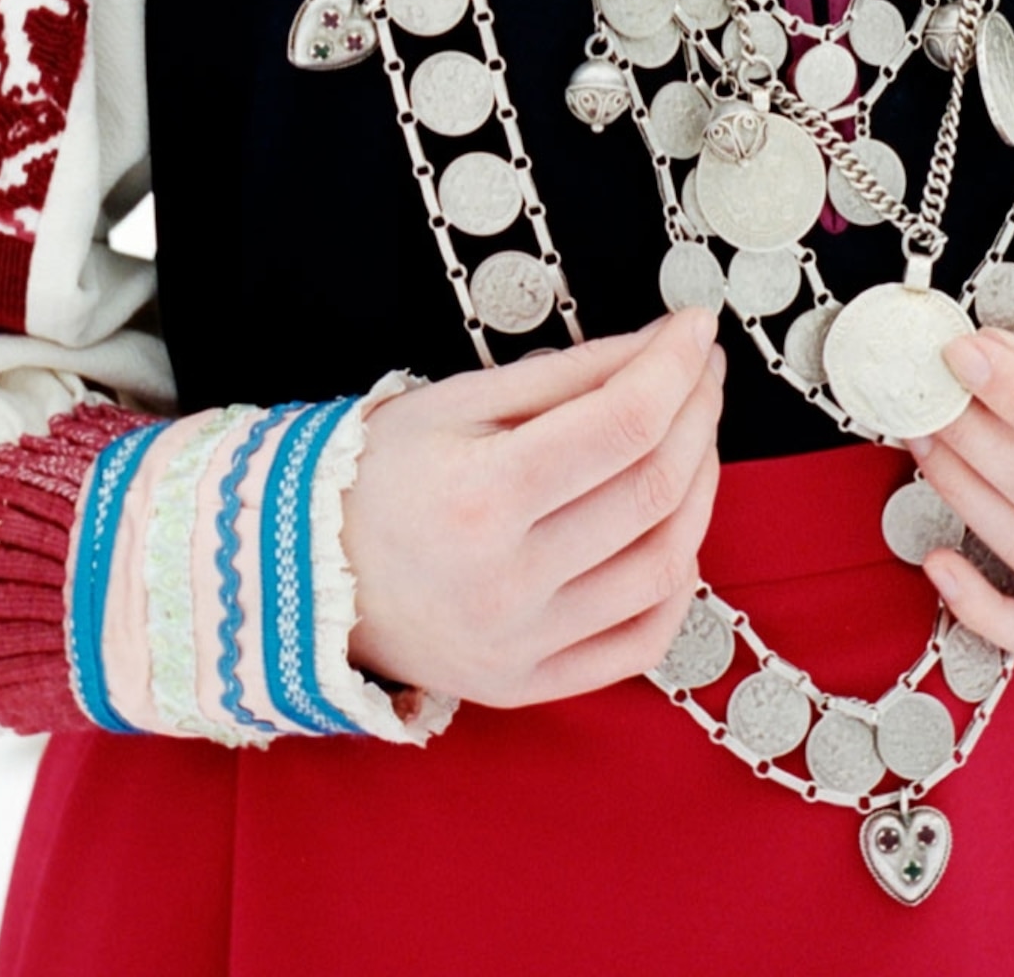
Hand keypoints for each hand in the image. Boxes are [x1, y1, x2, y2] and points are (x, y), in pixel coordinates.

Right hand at [342, 311, 724, 708]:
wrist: (310, 572)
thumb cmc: (385, 473)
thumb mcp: (461, 400)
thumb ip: (568, 374)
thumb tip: (661, 347)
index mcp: (483, 496)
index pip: (622, 424)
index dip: (674, 367)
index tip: (695, 327)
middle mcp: (510, 581)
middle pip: (653, 488)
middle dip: (698, 413)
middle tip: (701, 368)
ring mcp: (525, 645)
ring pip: (666, 563)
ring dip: (702, 487)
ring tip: (694, 436)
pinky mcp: (532, 686)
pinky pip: (644, 640)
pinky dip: (679, 579)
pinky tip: (676, 526)